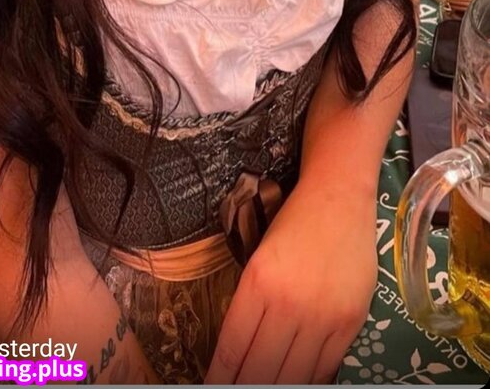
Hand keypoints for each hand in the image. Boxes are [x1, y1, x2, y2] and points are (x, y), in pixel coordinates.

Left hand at [204, 180, 376, 384]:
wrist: (338, 198)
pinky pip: (325, 368)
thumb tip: (238, 355)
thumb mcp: (258, 260)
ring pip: (293, 376)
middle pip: (260, 370)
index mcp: (258, 283)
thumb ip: (250, 306)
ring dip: (274, 388)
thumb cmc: (293, 224)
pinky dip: (308, 381)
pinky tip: (295, 381)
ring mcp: (322, 315)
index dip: (220, 379)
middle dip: (244, 388)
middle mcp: (288, 303)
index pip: (232, 349)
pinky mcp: (349, 322)